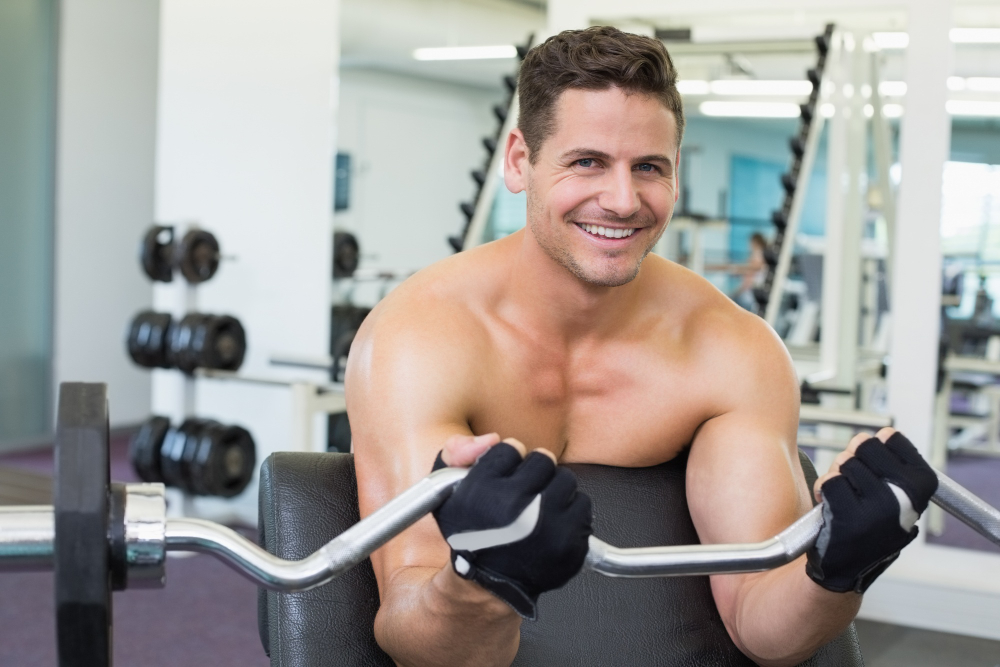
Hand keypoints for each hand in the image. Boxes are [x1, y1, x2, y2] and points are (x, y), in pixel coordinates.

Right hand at [431, 439, 591, 619]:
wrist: (490, 583)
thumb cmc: (471, 535)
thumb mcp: (445, 491)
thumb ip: (457, 451)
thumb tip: (492, 438)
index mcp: (482, 493)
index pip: (509, 448)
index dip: (506, 461)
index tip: (504, 476)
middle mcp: (515, 509)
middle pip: (542, 460)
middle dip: (534, 472)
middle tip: (524, 491)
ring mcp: (546, 528)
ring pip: (565, 479)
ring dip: (554, 489)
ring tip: (539, 507)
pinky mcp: (570, 544)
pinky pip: (582, 505)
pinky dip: (570, 511)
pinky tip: (552, 523)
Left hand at [807, 428, 937, 592]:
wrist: (846, 568)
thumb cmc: (867, 522)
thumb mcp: (891, 490)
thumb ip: (887, 459)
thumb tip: (883, 435)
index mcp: (923, 486)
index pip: (891, 438)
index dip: (873, 451)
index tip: (874, 472)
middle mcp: (906, 498)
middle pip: (865, 445)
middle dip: (851, 459)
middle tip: (853, 485)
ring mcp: (878, 509)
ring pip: (844, 463)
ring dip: (836, 478)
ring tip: (844, 501)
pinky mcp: (849, 518)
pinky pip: (828, 482)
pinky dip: (823, 491)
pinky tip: (831, 511)